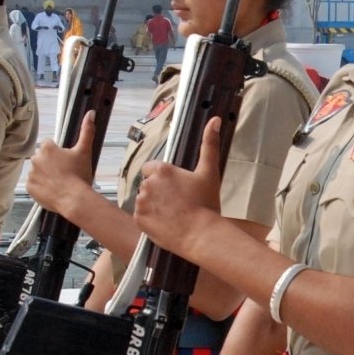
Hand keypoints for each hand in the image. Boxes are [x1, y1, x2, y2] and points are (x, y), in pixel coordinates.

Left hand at [27, 113, 99, 219]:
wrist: (74, 199)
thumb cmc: (79, 175)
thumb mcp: (84, 151)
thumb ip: (87, 131)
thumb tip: (91, 113)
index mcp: (47, 148)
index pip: (49, 145)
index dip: (59, 153)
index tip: (66, 162)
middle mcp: (36, 159)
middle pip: (43, 158)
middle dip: (51, 164)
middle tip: (64, 173)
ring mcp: (31, 174)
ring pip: (38, 171)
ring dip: (45, 175)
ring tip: (59, 183)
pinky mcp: (29, 187)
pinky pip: (34, 185)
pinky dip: (41, 187)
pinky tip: (52, 190)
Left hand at [131, 118, 224, 256]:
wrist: (201, 235)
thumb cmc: (206, 203)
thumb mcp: (209, 172)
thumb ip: (209, 144)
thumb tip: (214, 119)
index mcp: (162, 170)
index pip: (151, 169)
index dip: (164, 178)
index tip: (176, 188)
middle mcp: (148, 184)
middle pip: (148, 185)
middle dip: (158, 192)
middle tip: (177, 203)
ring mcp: (141, 202)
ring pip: (144, 200)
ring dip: (153, 205)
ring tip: (172, 215)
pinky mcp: (139, 219)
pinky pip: (141, 216)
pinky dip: (150, 220)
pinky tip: (165, 224)